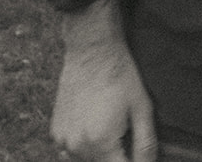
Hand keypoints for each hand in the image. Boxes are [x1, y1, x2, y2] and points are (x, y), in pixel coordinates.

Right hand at [51, 0, 156, 160]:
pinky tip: (97, 122)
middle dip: (118, 156)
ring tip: (112, 123)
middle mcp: (76, 146)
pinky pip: (73, 150)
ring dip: (102, 152)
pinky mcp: (55, 132)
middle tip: (126, 131)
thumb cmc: (121, 76)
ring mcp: (62, 140)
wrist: (92, 51)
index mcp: (100, 143)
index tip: (138, 153)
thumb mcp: (142, 109)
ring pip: (87, 160)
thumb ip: (146, 144)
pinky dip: (87, 144)